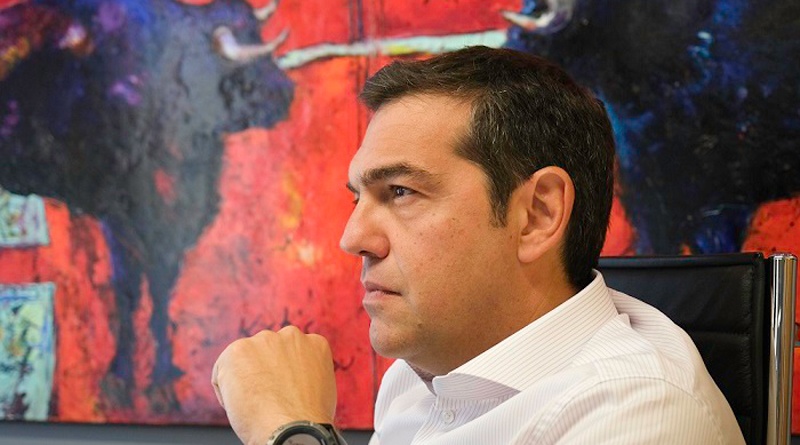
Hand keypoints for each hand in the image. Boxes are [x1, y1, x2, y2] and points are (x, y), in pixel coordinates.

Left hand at [212, 326, 336, 444]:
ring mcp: (265, 341)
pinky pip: (222, 371)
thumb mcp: (319, 388)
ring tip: (255, 405)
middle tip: (266, 400)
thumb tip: (290, 378)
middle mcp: (291, 336)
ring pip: (244, 360)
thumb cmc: (306, 420)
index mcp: (315, 344)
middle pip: (267, 353)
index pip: (291, 354)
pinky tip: (241, 407)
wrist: (291, 429)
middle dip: (263, 372)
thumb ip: (304, 373)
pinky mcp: (238, 350)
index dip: (283, 377)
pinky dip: (226, 391)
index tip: (282, 394)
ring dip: (244, 380)